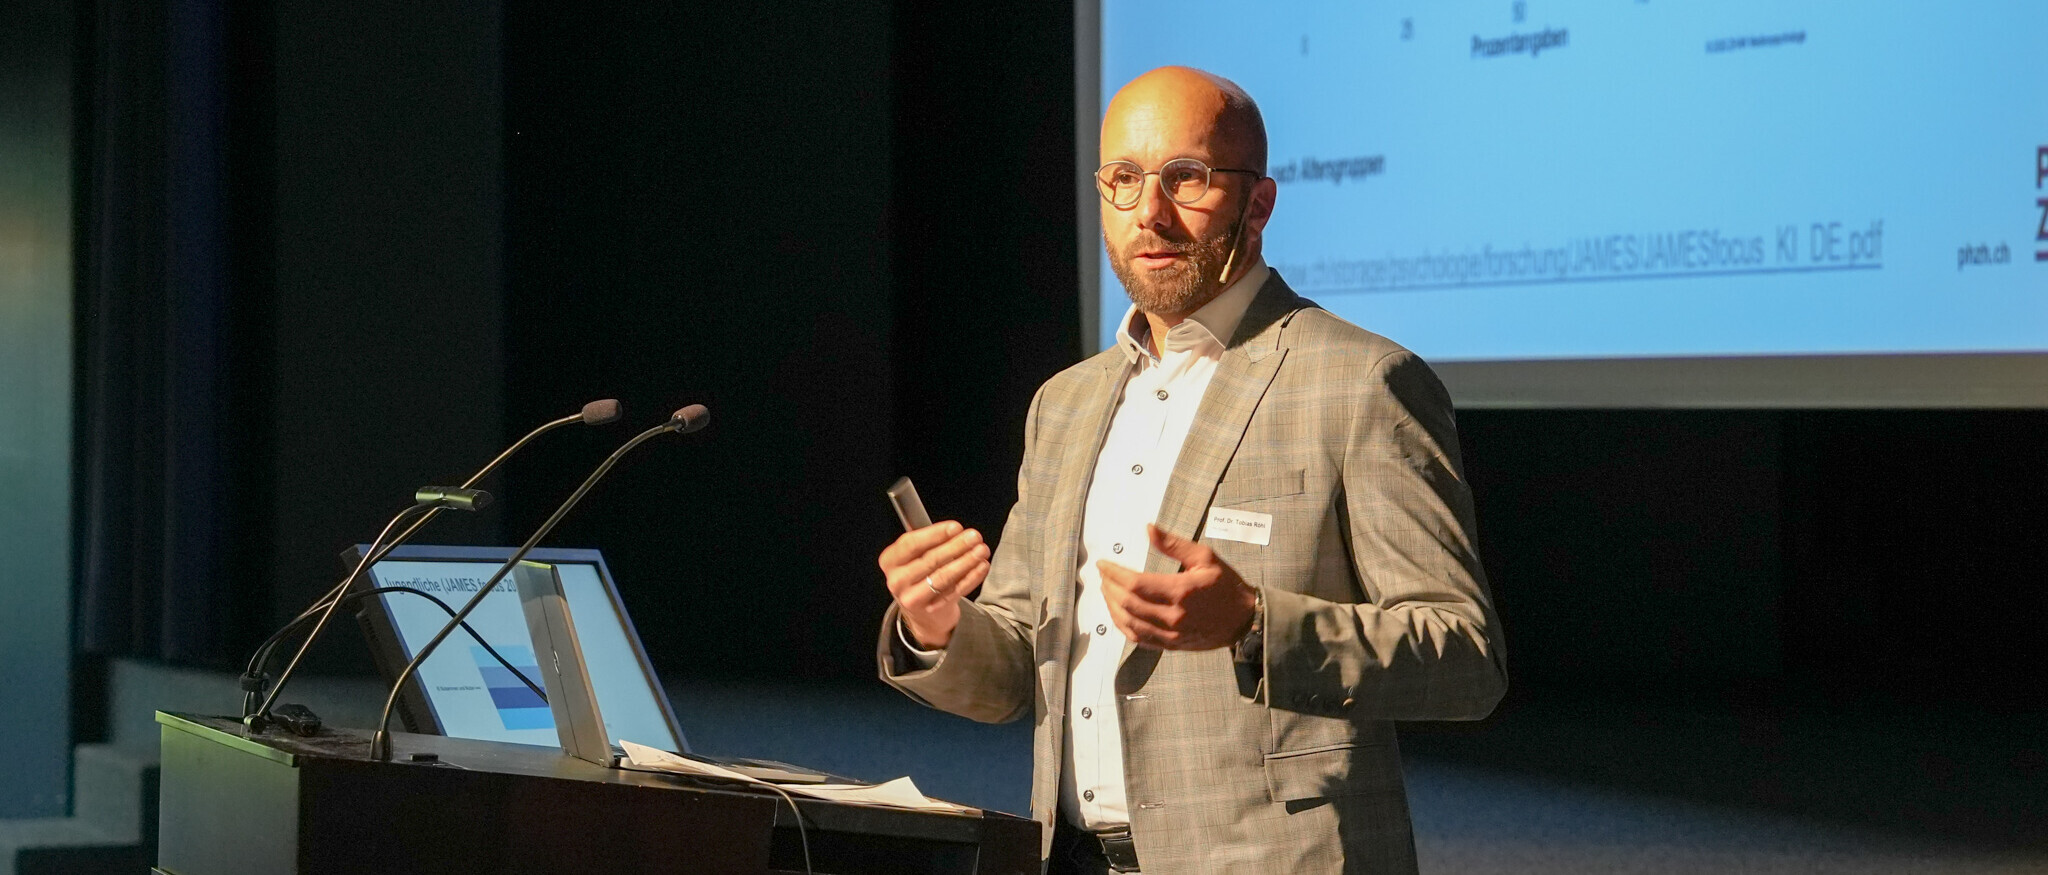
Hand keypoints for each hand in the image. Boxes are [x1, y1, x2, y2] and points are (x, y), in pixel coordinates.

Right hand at [879, 521, 990, 648]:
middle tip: (975, 537)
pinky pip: (955, 591)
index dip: (935, 534)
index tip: (956, 527)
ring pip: (943, 576)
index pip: (911, 543)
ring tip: (982, 550)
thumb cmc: (919, 575)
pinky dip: (971, 577)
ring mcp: (912, 598)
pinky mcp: (930, 610)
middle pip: (930, 560)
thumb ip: (930, 543)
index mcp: (890, 561)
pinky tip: (982, 566)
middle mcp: (897, 580)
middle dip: (956, 546)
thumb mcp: (914, 557)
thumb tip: (956, 531)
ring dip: (966, 561)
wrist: (921, 612)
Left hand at [1098, 524, 1256, 649]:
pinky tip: (1118, 613)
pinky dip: (1123, 626)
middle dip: (1109, 588)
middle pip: (1128, 604)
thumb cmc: (1226, 586)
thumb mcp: (1205, 557)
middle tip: (1103, 575)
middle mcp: (1174, 616)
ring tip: (1106, 591)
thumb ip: (1174, 544)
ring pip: (1130, 624)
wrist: (1245, 619)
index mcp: (1182, 591)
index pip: (1136, 584)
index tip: (1103, 564)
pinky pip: (1139, 639)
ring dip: (1112, 607)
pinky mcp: (1171, 645)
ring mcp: (1172, 634)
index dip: (1114, 573)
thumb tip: (1148, 528)